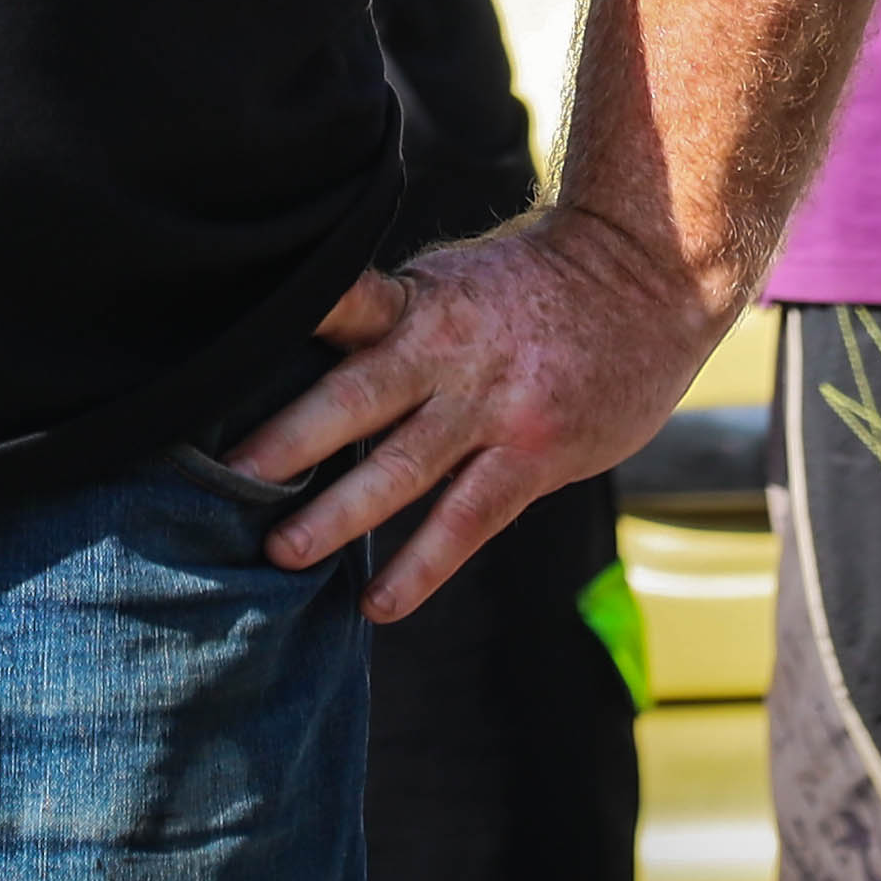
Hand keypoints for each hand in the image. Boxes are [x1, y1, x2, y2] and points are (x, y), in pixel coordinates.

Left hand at [219, 211, 709, 624]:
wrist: (649, 279)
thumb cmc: (537, 281)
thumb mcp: (457, 278)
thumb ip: (392, 319)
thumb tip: (307, 358)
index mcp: (425, 299)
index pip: (351, 300)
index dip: (301, 314)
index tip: (234, 340)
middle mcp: (454, 353)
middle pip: (361, 396)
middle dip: (292, 439)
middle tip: (231, 476)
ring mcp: (497, 409)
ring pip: (407, 469)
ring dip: (342, 514)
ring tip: (284, 551)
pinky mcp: (536, 457)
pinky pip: (469, 520)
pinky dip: (422, 565)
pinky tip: (379, 602)